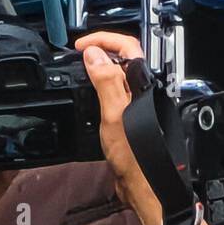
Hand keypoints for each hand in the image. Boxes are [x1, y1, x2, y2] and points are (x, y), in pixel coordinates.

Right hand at [75, 31, 163, 224]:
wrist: (141, 184)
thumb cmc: (134, 157)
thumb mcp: (114, 115)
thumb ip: (106, 82)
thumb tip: (95, 55)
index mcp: (142, 85)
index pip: (127, 48)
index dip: (104, 40)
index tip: (83, 45)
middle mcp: (143, 90)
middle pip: (124, 57)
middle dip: (102, 48)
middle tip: (80, 51)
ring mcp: (137, 102)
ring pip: (120, 73)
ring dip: (102, 64)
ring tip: (84, 65)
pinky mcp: (131, 114)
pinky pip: (116, 89)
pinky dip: (102, 82)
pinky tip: (92, 89)